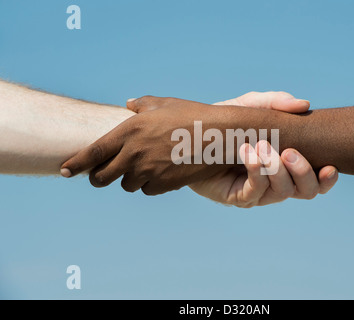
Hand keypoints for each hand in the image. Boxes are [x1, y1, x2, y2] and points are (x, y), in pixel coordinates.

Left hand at [61, 97, 241, 194]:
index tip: (65, 171)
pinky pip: (147, 190)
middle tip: (103, 174)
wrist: (218, 136)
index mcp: (130, 131)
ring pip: (126, 185)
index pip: (93, 153)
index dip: (76, 164)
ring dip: (130, 179)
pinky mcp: (164, 184)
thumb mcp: (164, 103)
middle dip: (99, 178)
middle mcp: (134, 153)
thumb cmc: (192, 115)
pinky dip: (150, 184)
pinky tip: (162, 172)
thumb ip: (141, 104)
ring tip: (144, 167)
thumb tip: (128, 104)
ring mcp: (149, 171)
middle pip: (102, 177)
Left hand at [189, 92, 338, 206]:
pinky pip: (256, 192)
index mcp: (287, 165)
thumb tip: (304, 105)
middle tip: (289, 151)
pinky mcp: (239, 197)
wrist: (192, 137)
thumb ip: (275, 103)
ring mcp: (259, 192)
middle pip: (307, 191)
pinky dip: (256, 170)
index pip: (317, 180)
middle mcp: (277, 182)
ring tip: (261, 145)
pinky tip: (246, 152)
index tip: (331, 166)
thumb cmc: (227, 124)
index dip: (328, 180)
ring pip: (283, 193)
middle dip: (303, 172)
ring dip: (277, 169)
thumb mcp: (251, 107)